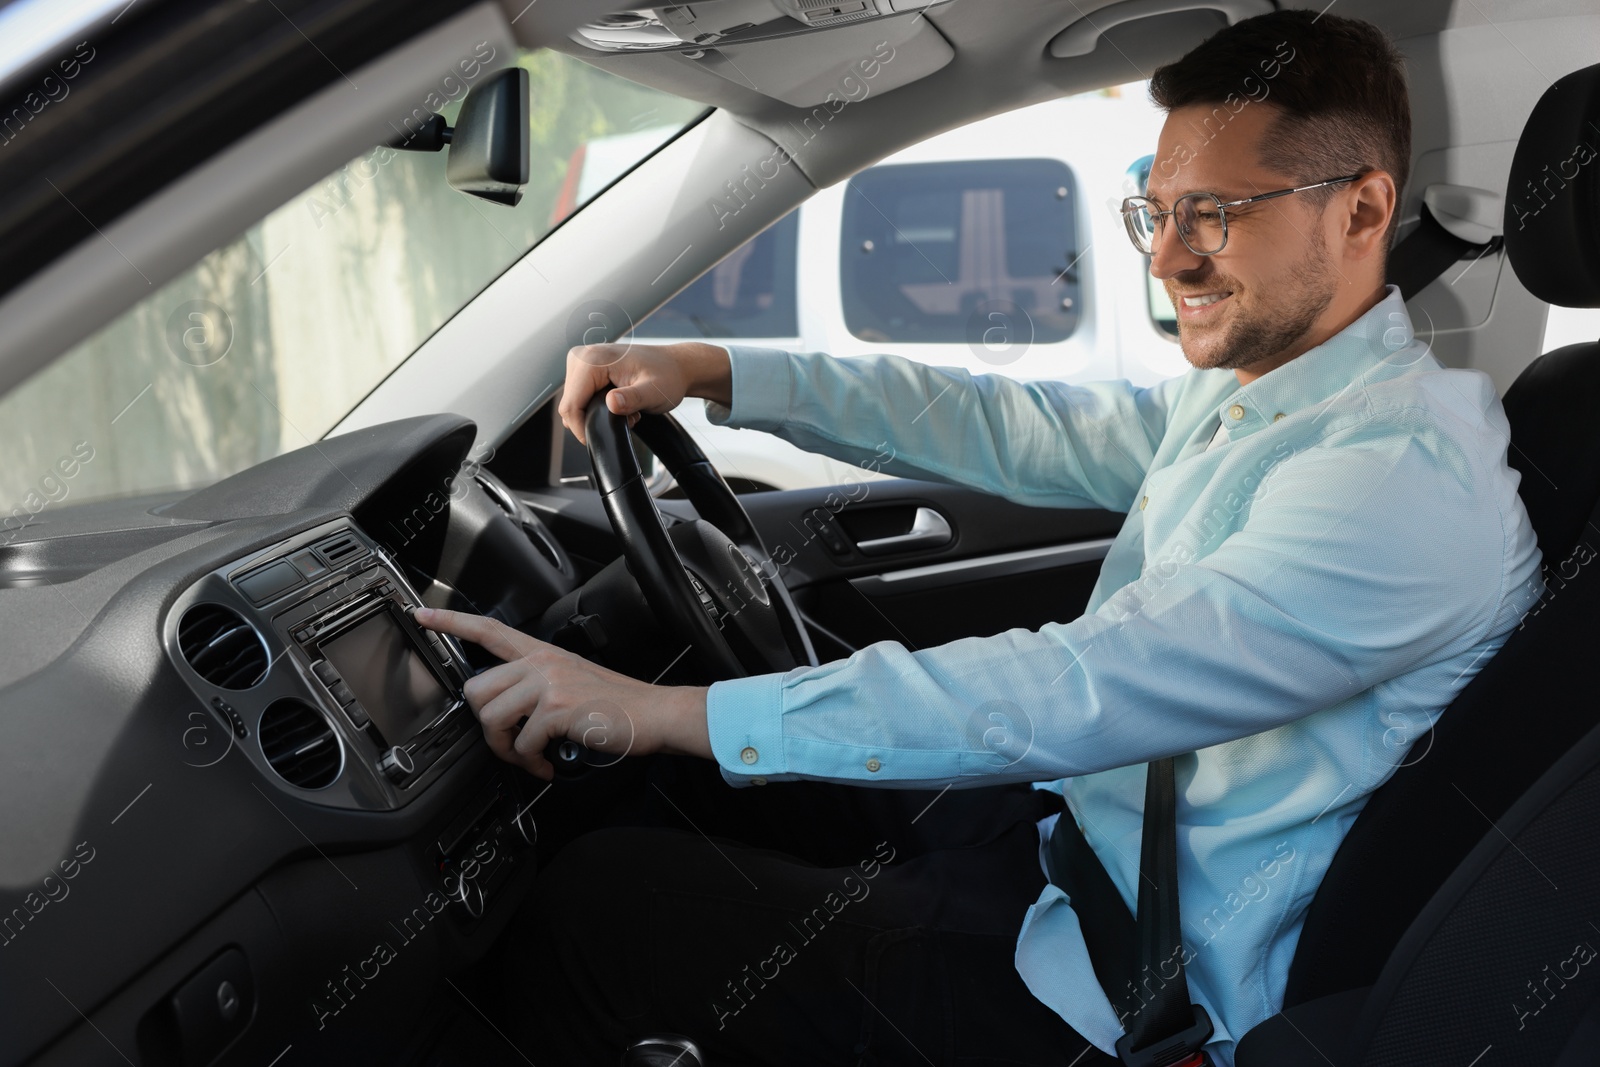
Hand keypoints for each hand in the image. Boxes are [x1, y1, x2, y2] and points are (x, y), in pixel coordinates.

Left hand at [414, 607, 710, 779]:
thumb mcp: (573, 683)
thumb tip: (507, 713)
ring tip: (530, 756)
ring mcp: (549, 682)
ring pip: (492, 718)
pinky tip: (548, 762)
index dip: (450, 622)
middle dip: (487, 726)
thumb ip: (537, 687)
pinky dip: (531, 761)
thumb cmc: (618, 705)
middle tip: (511, 744)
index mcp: (542, 653)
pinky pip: (522, 742)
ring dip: (506, 748)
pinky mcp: (557, 707)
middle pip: (477, 690)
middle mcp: (542, 662)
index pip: (488, 629)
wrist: (656, 714)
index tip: (422, 616)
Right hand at [559, 341, 732, 445]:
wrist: (675, 366)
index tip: (601, 439)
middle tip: (625, 419)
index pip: (571, 405)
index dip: (582, 429)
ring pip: (574, 403)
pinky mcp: (585, 368)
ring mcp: (582, 361)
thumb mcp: (654, 392)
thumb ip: (633, 398)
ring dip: (595, 414)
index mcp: (593, 359)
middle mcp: (582, 356)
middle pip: (569, 405)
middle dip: (592, 420)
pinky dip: (596, 407)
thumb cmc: (667, 376)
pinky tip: (618, 403)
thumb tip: (612, 403)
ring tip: (625, 410)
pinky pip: (580, 397)